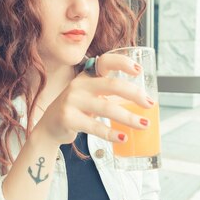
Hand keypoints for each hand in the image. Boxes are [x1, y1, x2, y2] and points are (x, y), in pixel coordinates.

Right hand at [37, 53, 153, 144]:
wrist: (49, 127)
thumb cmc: (76, 110)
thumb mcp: (89, 95)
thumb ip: (107, 93)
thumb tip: (141, 100)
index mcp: (86, 76)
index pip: (105, 62)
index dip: (122, 63)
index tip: (139, 70)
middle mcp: (78, 85)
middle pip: (112, 85)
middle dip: (135, 94)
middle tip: (150, 104)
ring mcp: (72, 101)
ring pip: (107, 108)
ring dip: (129, 118)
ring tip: (144, 124)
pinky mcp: (68, 118)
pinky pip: (95, 126)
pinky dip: (111, 133)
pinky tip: (123, 137)